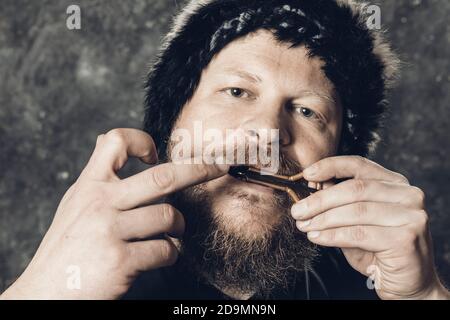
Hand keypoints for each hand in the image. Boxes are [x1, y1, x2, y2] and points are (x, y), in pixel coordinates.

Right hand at [0, 128, 227, 298]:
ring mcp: (110, 230)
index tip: (156, 153)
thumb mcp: (74, 203)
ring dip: (178, 226)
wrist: (46, 292)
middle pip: (163, 177)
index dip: (141, 140)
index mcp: (89, 185)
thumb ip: (95, 175)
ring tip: (171, 232)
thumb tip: (106, 139)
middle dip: (200, 169)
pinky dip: (170, 253)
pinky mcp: (121, 259)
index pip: (115, 142)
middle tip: (219, 167)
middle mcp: (100, 203)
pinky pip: (165, 249)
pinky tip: (160, 256)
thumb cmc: (66, 247)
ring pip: (169, 216)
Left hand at [291, 156, 449, 299]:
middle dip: (320, 200)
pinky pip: (358, 234)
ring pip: (355, 211)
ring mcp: (410, 216)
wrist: (407, 284)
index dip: (330, 166)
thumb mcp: (355, 222)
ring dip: (323, 219)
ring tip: (304, 226)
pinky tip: (317, 238)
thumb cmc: (378, 250)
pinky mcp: (406, 239)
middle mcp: (407, 195)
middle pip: (355, 189)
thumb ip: (339, 203)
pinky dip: (332, 235)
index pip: (359, 165)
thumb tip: (312, 185)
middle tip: (298, 210)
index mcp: (395, 184)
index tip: (307, 174)